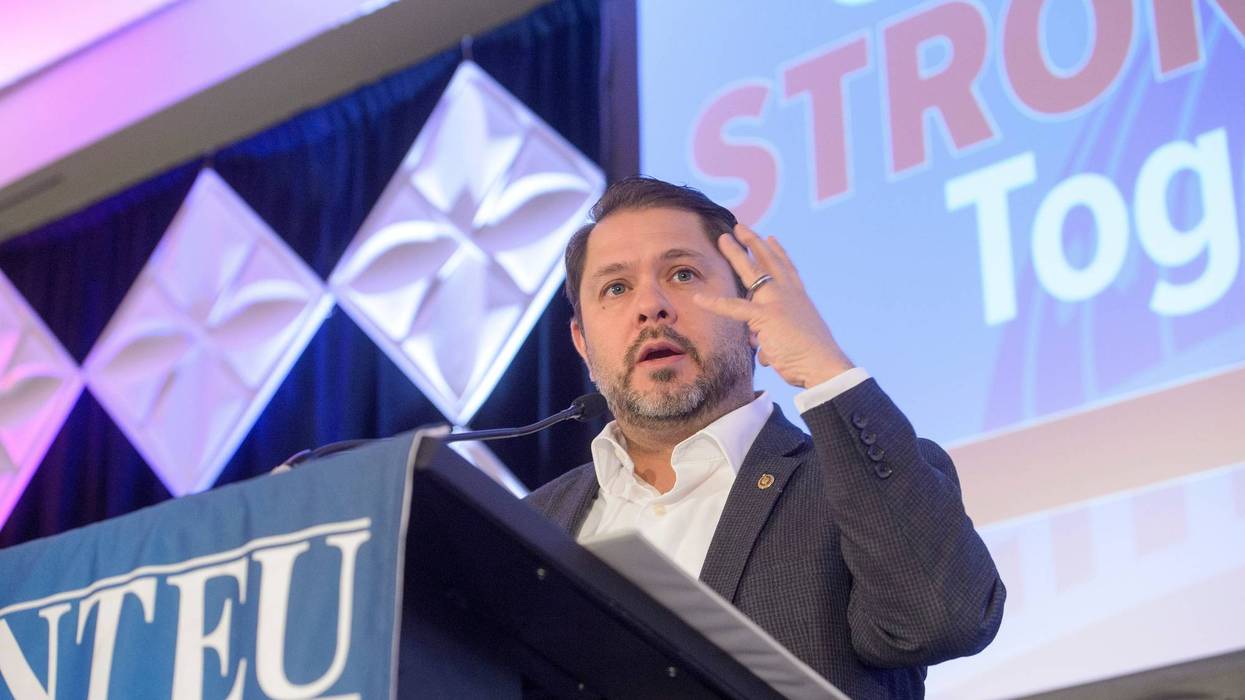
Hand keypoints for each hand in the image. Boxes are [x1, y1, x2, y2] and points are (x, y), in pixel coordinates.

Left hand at [693, 224, 853, 388]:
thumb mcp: (794, 344)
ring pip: (752, 272)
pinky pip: (734, 308)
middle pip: (769, 261)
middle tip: (741, 227)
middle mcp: (790, 294)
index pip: (788, 269)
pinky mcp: (765, 316)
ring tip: (723, 238)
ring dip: (736, 253)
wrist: (823, 365)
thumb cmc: (811, 359)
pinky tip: (698, 298)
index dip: (779, 252)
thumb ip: (775, 343)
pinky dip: (715, 304)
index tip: (772, 237)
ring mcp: (777, 302)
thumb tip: (765, 353)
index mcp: (800, 298)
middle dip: (754, 242)